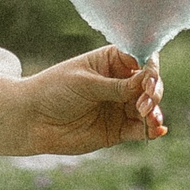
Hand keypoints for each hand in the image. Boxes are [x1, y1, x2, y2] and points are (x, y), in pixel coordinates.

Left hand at [20, 46, 164, 153]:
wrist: (32, 119)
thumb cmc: (55, 90)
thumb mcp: (87, 84)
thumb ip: (117, 87)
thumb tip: (149, 83)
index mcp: (113, 62)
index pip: (142, 59)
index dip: (151, 68)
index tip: (148, 79)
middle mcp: (121, 83)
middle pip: (150, 85)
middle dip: (153, 93)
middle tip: (145, 103)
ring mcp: (120, 106)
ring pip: (149, 108)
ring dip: (154, 112)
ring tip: (151, 118)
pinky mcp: (118, 129)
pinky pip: (140, 130)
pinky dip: (151, 130)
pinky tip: (157, 130)